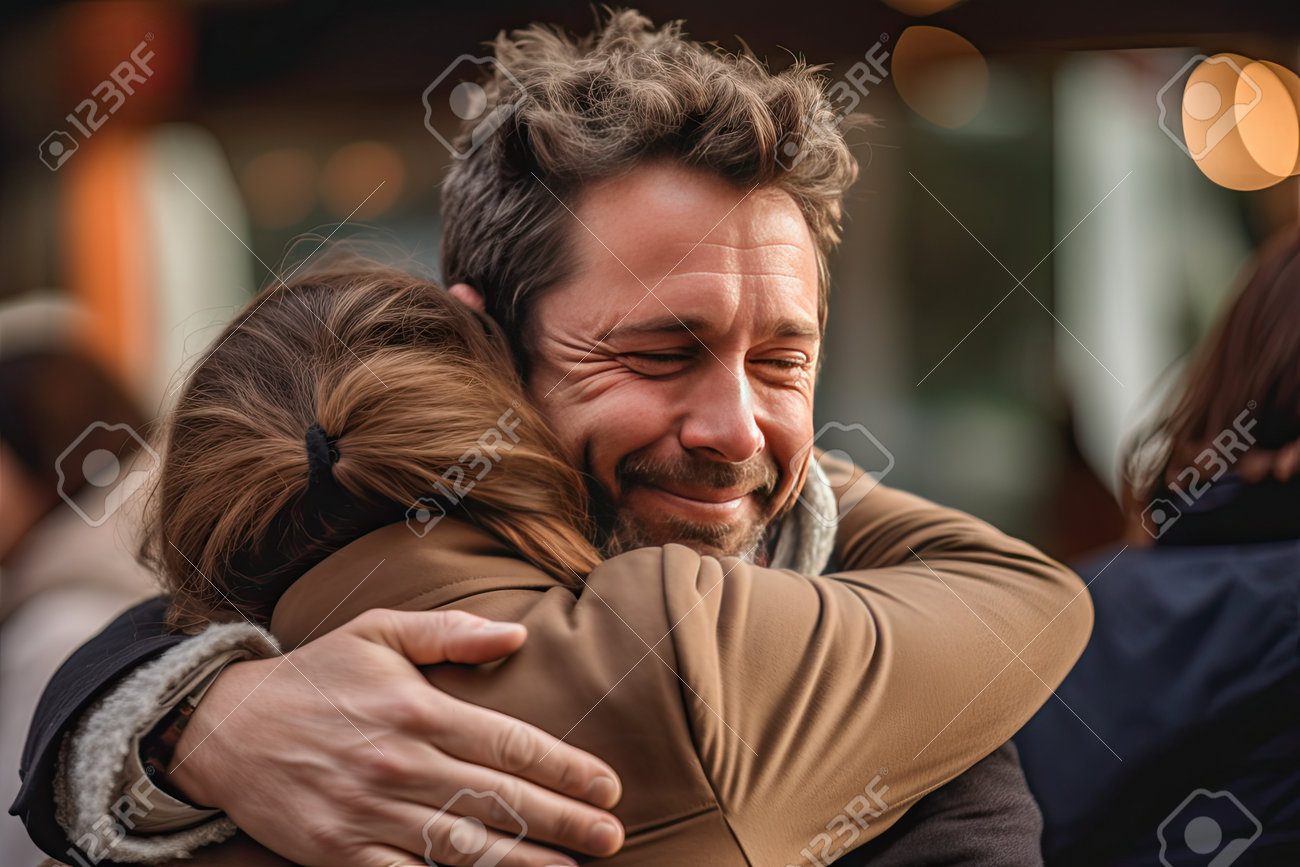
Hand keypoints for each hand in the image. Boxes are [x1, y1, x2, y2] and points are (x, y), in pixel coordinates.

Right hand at [169, 609, 624, 865]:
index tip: (609, 786)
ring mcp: (369, 814)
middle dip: (564, 821)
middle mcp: (400, 764)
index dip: (566, 768)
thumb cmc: (314, 676)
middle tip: (612, 837)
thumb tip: (517, 636)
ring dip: (524, 862)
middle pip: (499, 800)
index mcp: (417, 709)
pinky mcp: (340, 853)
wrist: (223, 729)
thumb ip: (450, 633)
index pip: (510, 743)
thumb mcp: (378, 632)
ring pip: (464, 847)